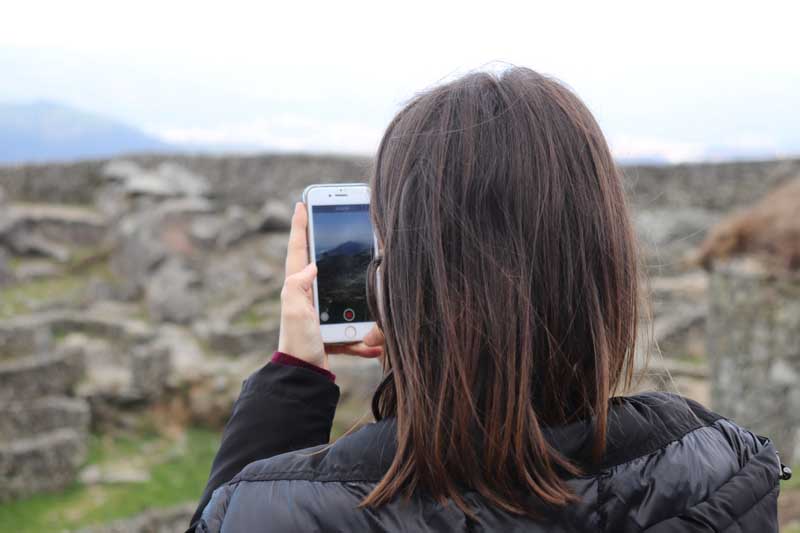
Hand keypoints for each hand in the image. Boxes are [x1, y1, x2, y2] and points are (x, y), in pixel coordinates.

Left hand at [277, 202, 384, 368]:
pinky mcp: (331, 330)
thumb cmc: (299, 343)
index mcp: (297, 287)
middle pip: (321, 265)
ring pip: (342, 295)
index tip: (301, 204)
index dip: (300, 226)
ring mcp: (320, 313)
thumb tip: (312, 265)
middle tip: (332, 223)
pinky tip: (373, 345)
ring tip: (366, 285)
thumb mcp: (294, 311)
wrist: (304, 377)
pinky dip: (363, 338)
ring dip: (357, 296)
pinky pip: (352, 328)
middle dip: (327, 247)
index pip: (299, 250)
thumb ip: (298, 285)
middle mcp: (307, 297)